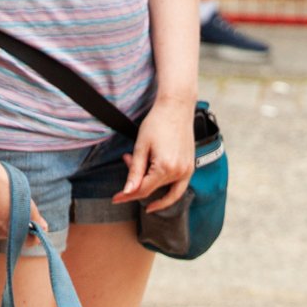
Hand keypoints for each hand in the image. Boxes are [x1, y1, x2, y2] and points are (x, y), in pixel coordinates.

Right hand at [0, 154, 46, 244]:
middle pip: (8, 232)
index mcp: (11, 230)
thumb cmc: (0, 181)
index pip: (28, 241)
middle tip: (7, 201)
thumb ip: (34, 216)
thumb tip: (44, 228)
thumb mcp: (23, 197)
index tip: (32, 223)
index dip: (32, 232)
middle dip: (10, 221)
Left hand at [114, 97, 195, 212]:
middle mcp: (179, 172)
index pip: (143, 190)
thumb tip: (128, 191)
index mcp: (165, 167)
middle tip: (128, 159)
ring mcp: (187, 171)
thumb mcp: (141, 146)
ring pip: (165, 190)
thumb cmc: (158, 122)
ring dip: (150, 182)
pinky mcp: (190, 168)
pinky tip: (157, 189)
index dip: (127, 195)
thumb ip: (135, 171)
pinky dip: (168, 193)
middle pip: (152, 189)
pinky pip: (179, 188)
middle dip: (136, 180)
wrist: (176, 107)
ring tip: (142, 163)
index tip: (116, 198)